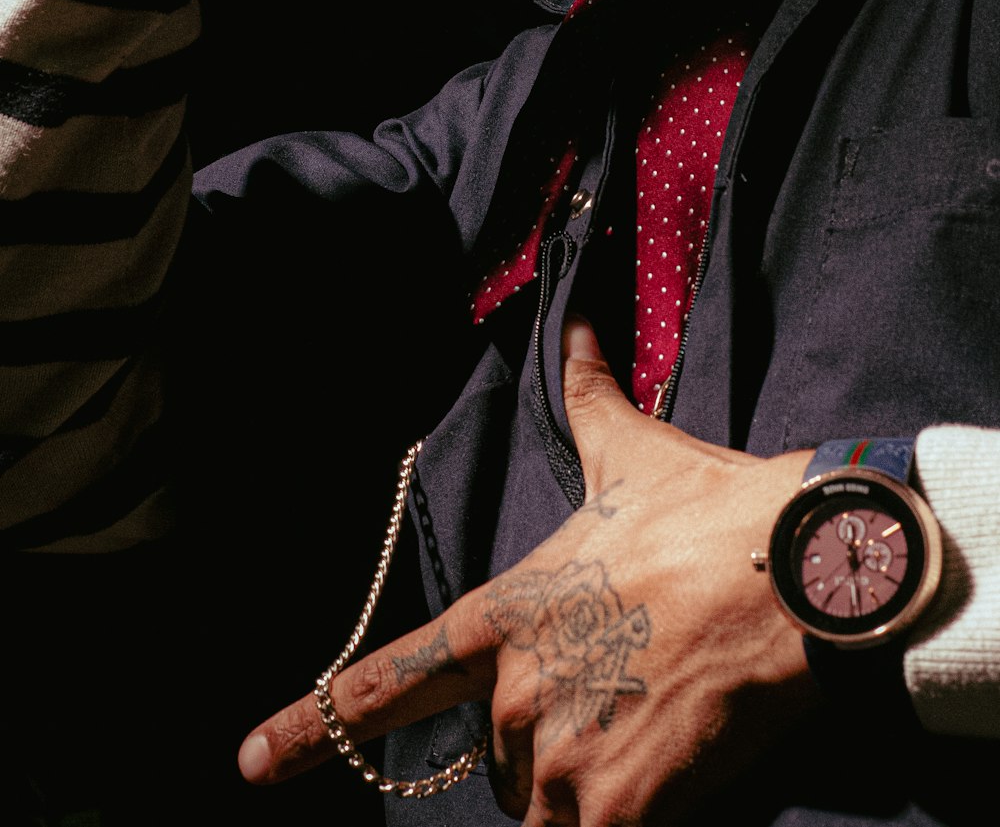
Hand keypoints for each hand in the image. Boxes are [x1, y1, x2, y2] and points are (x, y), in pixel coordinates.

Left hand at [238, 318, 815, 823]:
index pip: (384, 684)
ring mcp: (559, 755)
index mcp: (499, 615)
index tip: (249, 763)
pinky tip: (654, 788)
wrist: (791, 569)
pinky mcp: (617, 807)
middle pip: (493, 758)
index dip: (308, 728)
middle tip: (620, 690)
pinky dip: (610, 826)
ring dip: (582, 790)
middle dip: (541, 742)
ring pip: (541, 810)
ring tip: (650, 730)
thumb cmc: (704, 506)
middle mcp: (511, 694)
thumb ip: (587, 391)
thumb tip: (575, 317)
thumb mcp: (629, 446)